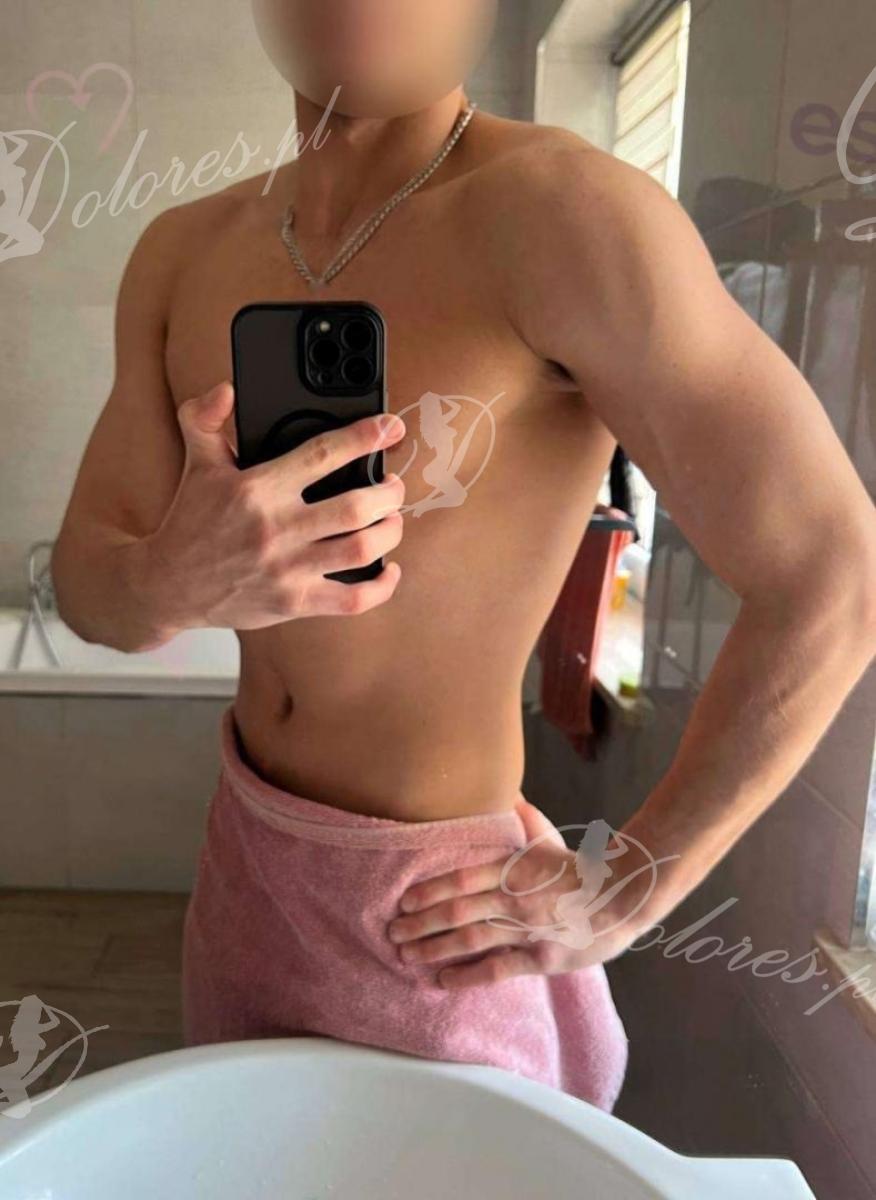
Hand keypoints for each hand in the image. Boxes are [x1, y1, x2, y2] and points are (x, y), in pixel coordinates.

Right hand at [141, 380, 406, 631]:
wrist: (167, 584)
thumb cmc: (190, 520)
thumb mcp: (195, 460)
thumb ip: (206, 417)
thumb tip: (226, 389)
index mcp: (257, 488)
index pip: (323, 454)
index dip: (364, 437)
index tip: (390, 428)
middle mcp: (276, 528)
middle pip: (356, 506)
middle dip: (389, 492)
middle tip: (392, 484)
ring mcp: (287, 568)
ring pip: (361, 549)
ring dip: (390, 531)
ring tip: (392, 519)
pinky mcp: (293, 602)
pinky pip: (353, 599)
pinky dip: (381, 585)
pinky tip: (388, 568)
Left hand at [387, 798, 657, 988]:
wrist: (624, 896)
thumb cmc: (582, 869)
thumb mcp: (549, 839)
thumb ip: (524, 820)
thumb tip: (508, 792)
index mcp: (515, 867)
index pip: (462, 878)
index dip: (429, 890)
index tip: (404, 899)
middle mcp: (516, 898)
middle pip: (458, 911)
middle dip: (420, 923)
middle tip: (393, 931)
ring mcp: (528, 930)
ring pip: (470, 940)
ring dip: (433, 947)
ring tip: (406, 954)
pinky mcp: (541, 957)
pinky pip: (497, 969)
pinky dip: (467, 976)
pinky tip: (442, 980)